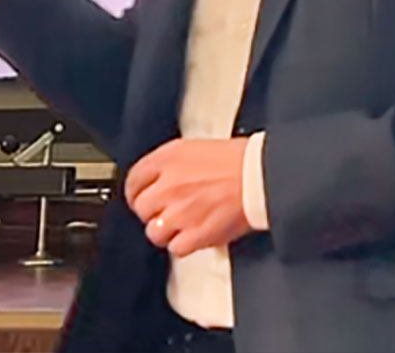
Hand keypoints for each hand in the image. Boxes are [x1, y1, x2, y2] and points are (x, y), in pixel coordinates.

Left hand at [123, 138, 251, 256]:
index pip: (134, 180)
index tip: (139, 199)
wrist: (260, 175)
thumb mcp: (196, 148)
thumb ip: (172, 164)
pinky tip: (192, 237)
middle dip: (151, 213)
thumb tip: (161, 179)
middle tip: (164, 214)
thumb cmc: (239, 161)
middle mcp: (169, 185)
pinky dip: (183, 245)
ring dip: (165, 232)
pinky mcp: (195, 233)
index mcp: (167, 159)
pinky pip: (175, 248)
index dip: (135, 193)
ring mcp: (180, 211)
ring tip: (180, 227)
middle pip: (141, 208)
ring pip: (154, 231)